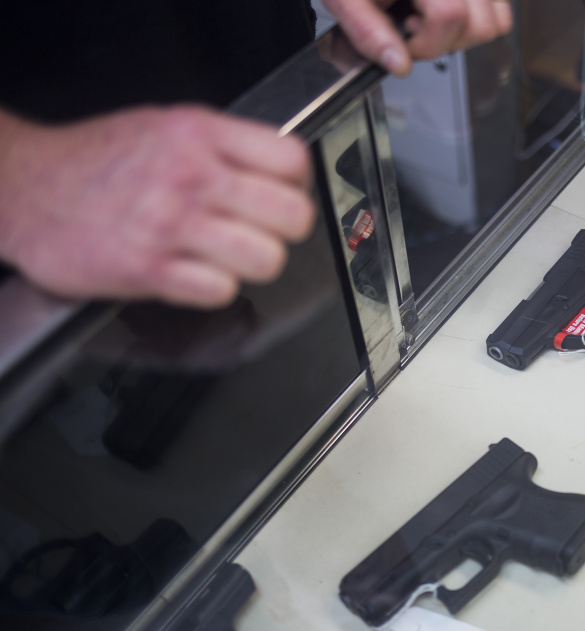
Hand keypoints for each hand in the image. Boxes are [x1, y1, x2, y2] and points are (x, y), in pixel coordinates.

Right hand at [0, 106, 314, 307]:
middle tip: (263, 232)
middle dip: (285, 232)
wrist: (24, 188)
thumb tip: (281, 174)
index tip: (283, 195)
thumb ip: (224, 147)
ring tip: (229, 255)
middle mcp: (190, 175)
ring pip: (267, 258)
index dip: (297, 186)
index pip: (292, 162)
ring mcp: (171, 223)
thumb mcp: (165, 127)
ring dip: (254, 264)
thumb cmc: (97, 160)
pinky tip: (196, 273)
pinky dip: (215, 288)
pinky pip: (222, 290)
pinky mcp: (149, 269)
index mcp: (199, 133)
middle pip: (293, 217)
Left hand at [322, 0, 512, 76]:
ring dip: (464, 32)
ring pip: (498, 20)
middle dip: (447, 41)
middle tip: (416, 29)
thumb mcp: (346, 0)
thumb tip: (398, 64)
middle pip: (482, 24)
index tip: (405, 41)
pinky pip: (499, 11)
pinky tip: (443, 12)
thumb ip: (367, 32)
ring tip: (428, 18)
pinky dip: (476, 21)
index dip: (426, 42)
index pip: (451, 15)